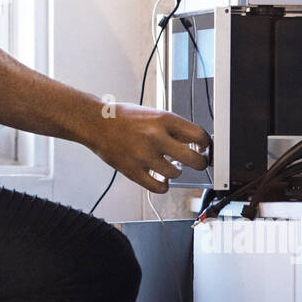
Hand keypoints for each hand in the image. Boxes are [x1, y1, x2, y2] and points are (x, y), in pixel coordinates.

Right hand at [82, 101, 210, 193]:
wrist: (95, 122)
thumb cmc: (123, 117)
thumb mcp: (152, 114)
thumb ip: (173, 128)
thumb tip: (196, 142)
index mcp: (164, 119)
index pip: (200, 136)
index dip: (206, 145)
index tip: (204, 149)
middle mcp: (156, 137)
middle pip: (194, 160)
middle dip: (200, 163)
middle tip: (197, 163)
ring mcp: (144, 155)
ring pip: (176, 174)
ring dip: (175, 172)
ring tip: (167, 166)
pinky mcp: (133, 171)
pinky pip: (159, 187)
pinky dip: (163, 186)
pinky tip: (161, 179)